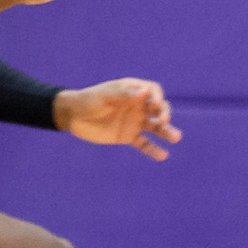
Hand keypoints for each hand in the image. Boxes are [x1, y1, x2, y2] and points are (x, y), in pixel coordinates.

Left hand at [54, 78, 182, 160]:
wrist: (72, 116)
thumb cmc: (88, 100)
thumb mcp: (104, 95)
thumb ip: (124, 94)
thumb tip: (145, 92)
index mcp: (133, 92)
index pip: (153, 91)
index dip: (157, 96)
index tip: (155, 104)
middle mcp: (138, 106)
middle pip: (159, 109)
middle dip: (164, 114)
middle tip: (163, 121)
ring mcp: (135, 122)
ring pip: (155, 127)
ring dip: (166, 131)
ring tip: (176, 138)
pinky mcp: (129, 136)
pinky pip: (144, 143)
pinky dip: (153, 149)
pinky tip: (163, 155)